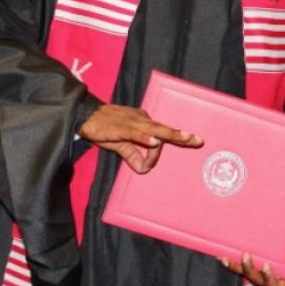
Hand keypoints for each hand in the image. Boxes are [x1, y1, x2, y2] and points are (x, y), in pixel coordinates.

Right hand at [77, 104, 202, 173]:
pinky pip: (136, 133)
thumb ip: (132, 155)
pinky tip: (155, 142)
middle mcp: (142, 121)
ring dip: (170, 135)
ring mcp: (133, 123)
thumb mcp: (120, 145)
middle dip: (182, 136)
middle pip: (164, 129)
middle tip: (198, 140)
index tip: (149, 166)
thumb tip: (143, 170)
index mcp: (143, 123)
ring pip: (155, 130)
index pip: (159, 136)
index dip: (158, 152)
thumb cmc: (104, 128)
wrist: (86, 115)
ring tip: (185, 138)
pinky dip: (146, 138)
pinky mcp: (121, 128)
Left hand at [221, 239, 284, 285]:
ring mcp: (258, 272)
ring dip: (236, 267)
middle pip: (256, 280)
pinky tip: (222, 256)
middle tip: (247, 255)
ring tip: (227, 257)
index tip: (267, 265)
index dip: (269, 279)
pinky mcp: (250, 264)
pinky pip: (238, 267)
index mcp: (282, 280)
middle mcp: (267, 279)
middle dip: (249, 269)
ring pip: (245, 274)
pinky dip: (230, 263)